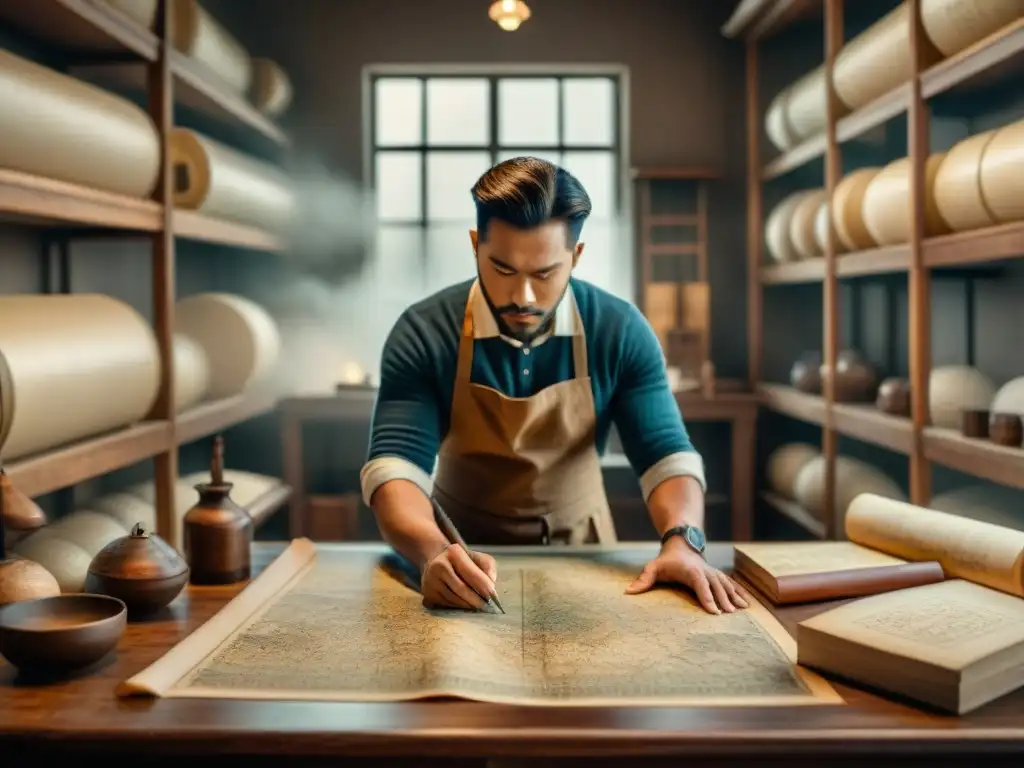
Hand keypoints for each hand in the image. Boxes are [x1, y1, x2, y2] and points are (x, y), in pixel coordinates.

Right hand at [421, 543, 498, 610]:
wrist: (437, 564)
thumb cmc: (464, 562)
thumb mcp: (478, 558)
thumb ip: (488, 567)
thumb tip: (491, 582)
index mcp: (453, 552)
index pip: (470, 572)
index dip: (482, 585)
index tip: (493, 595)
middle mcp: (438, 565)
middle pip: (460, 588)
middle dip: (476, 599)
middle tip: (488, 607)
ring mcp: (430, 580)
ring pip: (453, 599)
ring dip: (468, 605)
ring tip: (479, 607)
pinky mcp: (427, 594)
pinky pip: (446, 605)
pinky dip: (459, 608)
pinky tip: (466, 606)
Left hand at [625, 538, 748, 614]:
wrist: (681, 544)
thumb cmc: (666, 560)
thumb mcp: (653, 567)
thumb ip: (643, 579)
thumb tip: (628, 591)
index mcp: (690, 570)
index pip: (700, 584)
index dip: (707, 597)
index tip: (714, 611)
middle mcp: (705, 571)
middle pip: (716, 586)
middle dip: (724, 600)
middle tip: (729, 614)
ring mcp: (713, 572)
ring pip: (726, 584)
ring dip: (734, 596)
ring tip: (742, 609)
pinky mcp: (717, 575)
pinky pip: (730, 583)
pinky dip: (739, 592)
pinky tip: (747, 603)